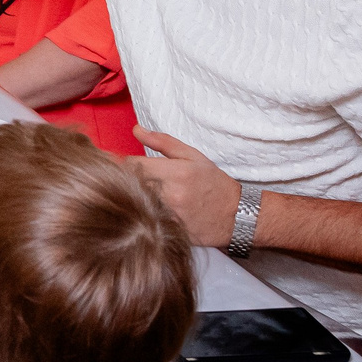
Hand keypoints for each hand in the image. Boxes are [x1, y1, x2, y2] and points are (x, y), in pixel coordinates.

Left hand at [132, 130, 240, 247]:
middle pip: (130, 185)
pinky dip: (146, 214)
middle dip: (129, 181)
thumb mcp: (192, 156)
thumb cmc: (213, 183)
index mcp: (176, 172)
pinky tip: (153, 212)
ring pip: (137, 204)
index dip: (124, 164)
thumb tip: (136, 130)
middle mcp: (171, 195)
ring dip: (136, 198)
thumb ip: (162, 142)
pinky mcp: (169, 231)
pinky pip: (146, 220)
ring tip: (145, 196)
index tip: (127, 166)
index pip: (131, 164)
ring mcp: (170, 216)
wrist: (237, 215)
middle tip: (136, 181)